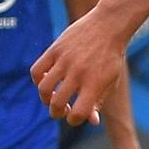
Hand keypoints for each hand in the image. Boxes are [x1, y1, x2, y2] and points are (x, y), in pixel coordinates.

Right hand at [31, 10, 128, 125]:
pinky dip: (37, 80)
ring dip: (45, 99)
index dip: (75, 120)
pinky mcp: (55, 50)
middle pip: (57, 104)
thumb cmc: (112, 57)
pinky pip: (36, 70)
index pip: (78, 113)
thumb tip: (92, 121)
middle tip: (61, 111)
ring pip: (44, 89)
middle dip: (57, 113)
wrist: (108, 27)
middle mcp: (78, 74)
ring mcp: (65, 61)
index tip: (75, 117)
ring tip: (52, 98)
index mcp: (95, 84)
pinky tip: (45, 81)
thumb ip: (99, 101)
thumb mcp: (111, 80)